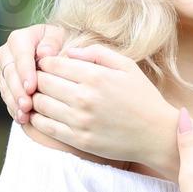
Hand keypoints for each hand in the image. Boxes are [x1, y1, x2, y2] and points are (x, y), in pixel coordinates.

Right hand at [0, 23, 67, 121]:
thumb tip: (44, 53)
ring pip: (5, 86)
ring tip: (24, 115)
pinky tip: (22, 118)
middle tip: (27, 105)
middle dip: (17, 90)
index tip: (32, 87)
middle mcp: (8, 53)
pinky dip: (14, 108)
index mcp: (21, 38)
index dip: (25, 72)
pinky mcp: (6, 85)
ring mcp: (5, 70)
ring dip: (14, 102)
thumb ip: (53, 43)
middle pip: (9, 72)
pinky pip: (7, 97)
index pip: (20, 55)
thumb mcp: (63, 39)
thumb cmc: (64, 44)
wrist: (61, 53)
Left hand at [22, 44, 174, 164]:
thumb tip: (69, 51)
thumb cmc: (142, 97)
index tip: (46, 65)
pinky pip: (46, 127)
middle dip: (37, 78)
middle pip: (41, 82)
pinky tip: (42, 114)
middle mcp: (84, 97)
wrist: (157, 134)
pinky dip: (37, 118)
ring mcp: (80, 120)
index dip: (44, 62)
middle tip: (39, 80)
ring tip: (41, 96)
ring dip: (36, 98)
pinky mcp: (79, 140)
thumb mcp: (126, 66)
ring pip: (40, 104)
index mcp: (95, 76)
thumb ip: (97, 52)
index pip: (52, 63)